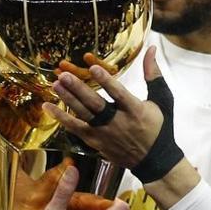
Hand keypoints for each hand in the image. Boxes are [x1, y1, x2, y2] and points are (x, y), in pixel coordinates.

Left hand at [44, 46, 165, 167]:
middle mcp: (118, 123)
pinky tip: (48, 106)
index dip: (106, 81)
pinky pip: (75, 129)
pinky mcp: (95, 141)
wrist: (154, 160)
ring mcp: (104, 133)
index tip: (93, 68)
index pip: (118, 94)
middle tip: (64, 76)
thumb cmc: (159, 126)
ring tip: (56, 84)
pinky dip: (61, 118)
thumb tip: (151, 49)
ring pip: (83, 115)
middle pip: (95, 105)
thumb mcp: (162, 100)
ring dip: (68, 100)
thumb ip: (154, 74)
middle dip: (78, 90)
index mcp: (135, 111)